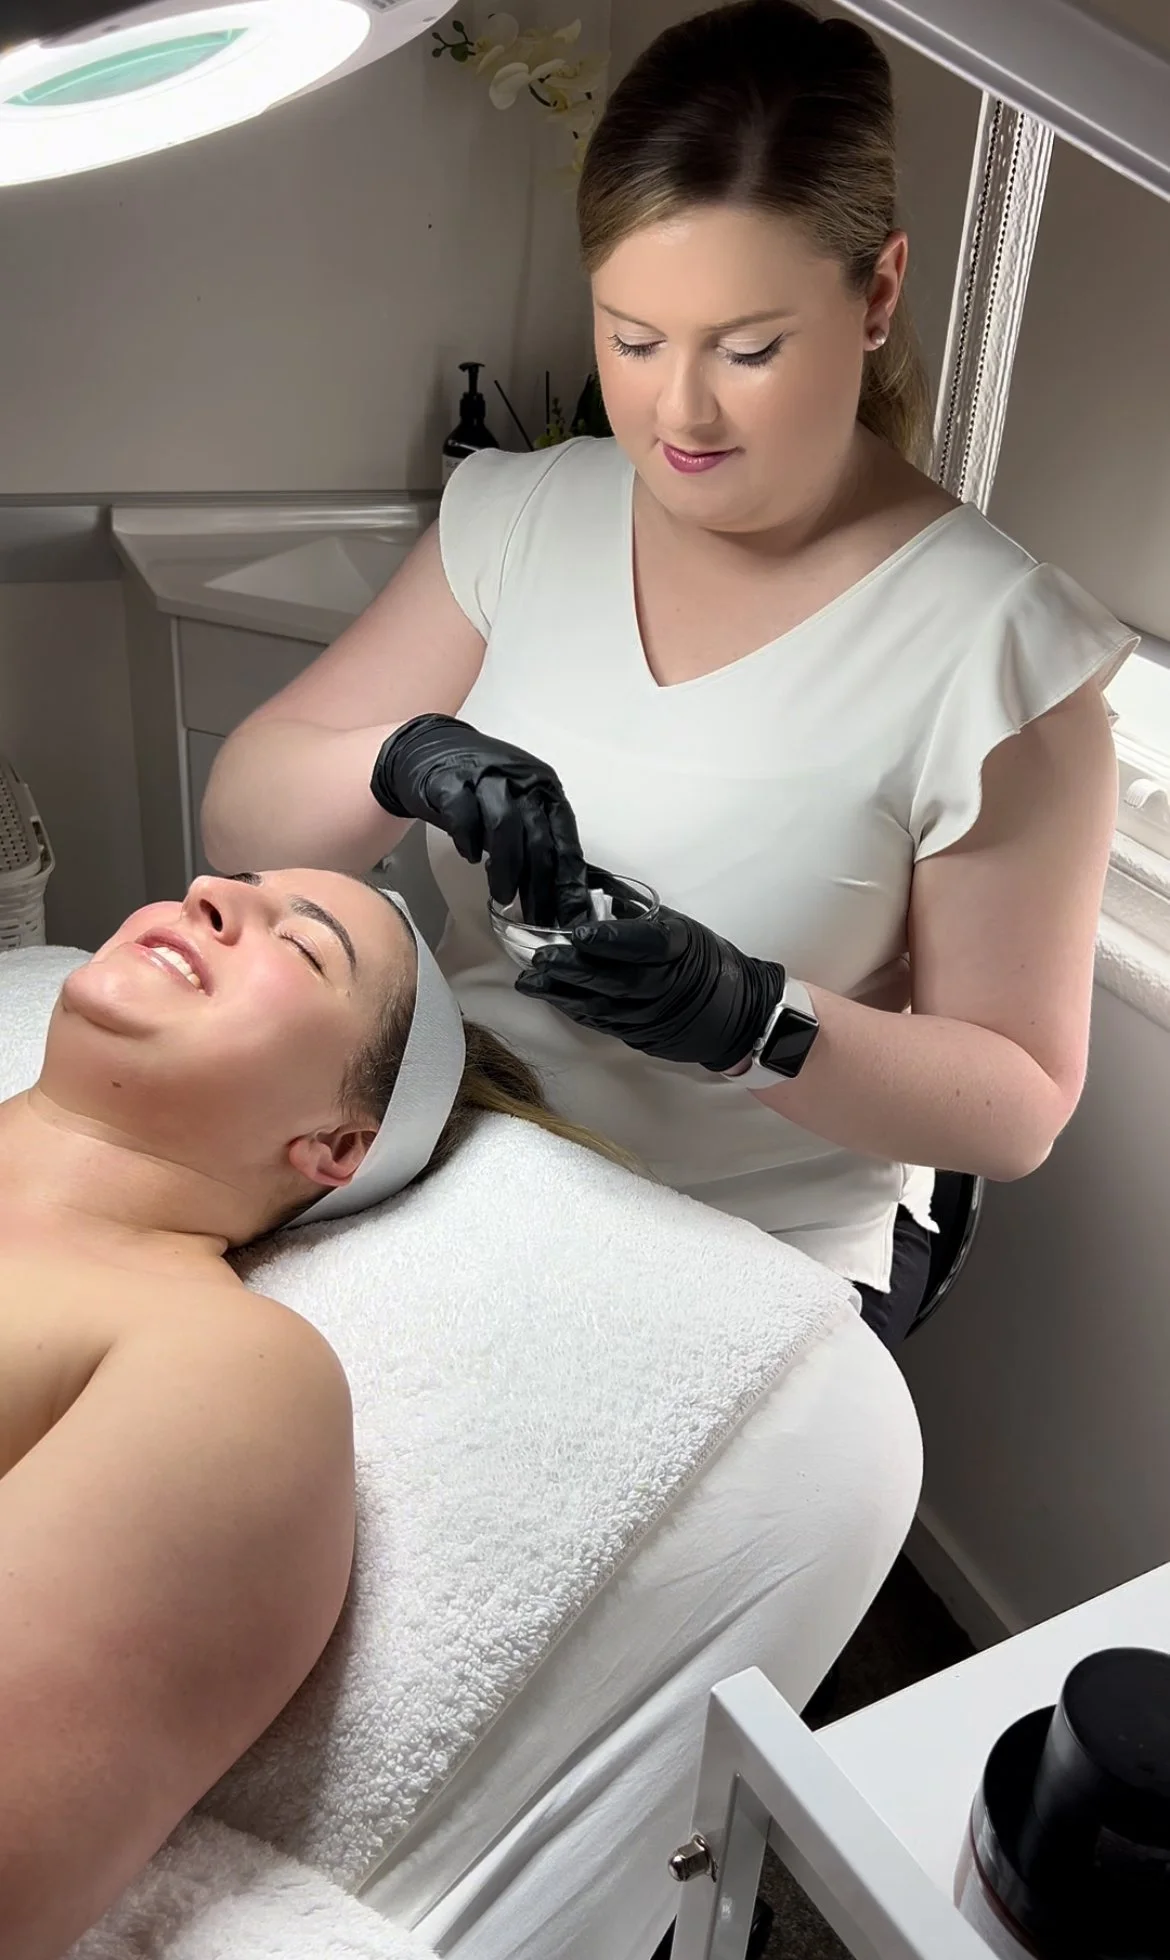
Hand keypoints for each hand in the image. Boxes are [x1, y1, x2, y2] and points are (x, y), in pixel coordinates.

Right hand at [371, 714, 590, 927]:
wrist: (428, 749)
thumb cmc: (478, 785)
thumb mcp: (516, 804)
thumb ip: (536, 837)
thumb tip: (558, 890)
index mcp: (544, 787)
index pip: (565, 837)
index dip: (569, 879)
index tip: (571, 913)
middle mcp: (519, 779)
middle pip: (538, 837)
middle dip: (540, 885)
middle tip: (538, 918)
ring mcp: (485, 777)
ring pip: (505, 827)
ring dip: (507, 868)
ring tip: (504, 897)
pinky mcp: (450, 782)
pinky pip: (463, 816)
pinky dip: (469, 841)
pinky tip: (470, 857)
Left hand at [515, 900, 784, 1072]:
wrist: (738, 1015)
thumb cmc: (705, 961)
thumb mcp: (680, 928)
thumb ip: (637, 916)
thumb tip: (590, 891)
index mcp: (680, 950)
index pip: (644, 945)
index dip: (610, 939)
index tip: (578, 932)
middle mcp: (666, 986)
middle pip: (615, 979)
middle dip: (573, 968)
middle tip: (539, 956)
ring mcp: (653, 1017)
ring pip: (602, 1006)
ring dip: (562, 993)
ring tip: (530, 981)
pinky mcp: (641, 1036)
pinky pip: (603, 1023)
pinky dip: (575, 1009)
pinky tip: (552, 998)